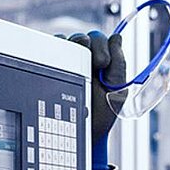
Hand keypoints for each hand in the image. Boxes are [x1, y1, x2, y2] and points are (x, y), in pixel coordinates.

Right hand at [66, 30, 124, 169]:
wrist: (85, 132)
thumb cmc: (103, 113)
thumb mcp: (117, 89)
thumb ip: (120, 63)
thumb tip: (117, 37)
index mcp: (102, 60)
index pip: (100, 39)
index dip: (102, 45)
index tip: (103, 63)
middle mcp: (84, 59)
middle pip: (83, 36)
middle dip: (87, 44)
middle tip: (93, 64)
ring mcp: (67, 63)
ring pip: (65, 41)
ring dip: (71, 48)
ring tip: (77, 68)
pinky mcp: (52, 69)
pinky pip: (50, 50)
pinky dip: (54, 52)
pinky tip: (62, 67)